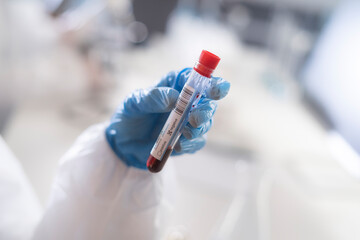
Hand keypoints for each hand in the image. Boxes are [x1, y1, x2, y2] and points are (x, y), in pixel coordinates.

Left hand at [105, 68, 229, 168]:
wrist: (121, 143)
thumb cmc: (128, 116)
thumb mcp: (134, 102)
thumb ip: (153, 97)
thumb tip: (175, 97)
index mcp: (175, 86)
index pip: (198, 79)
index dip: (211, 82)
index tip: (217, 89)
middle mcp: (186, 103)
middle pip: (208, 103)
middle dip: (206, 110)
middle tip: (194, 119)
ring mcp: (187, 123)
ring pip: (206, 124)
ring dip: (199, 129)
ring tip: (183, 134)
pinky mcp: (185, 141)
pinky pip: (197, 143)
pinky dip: (189, 144)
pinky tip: (176, 146)